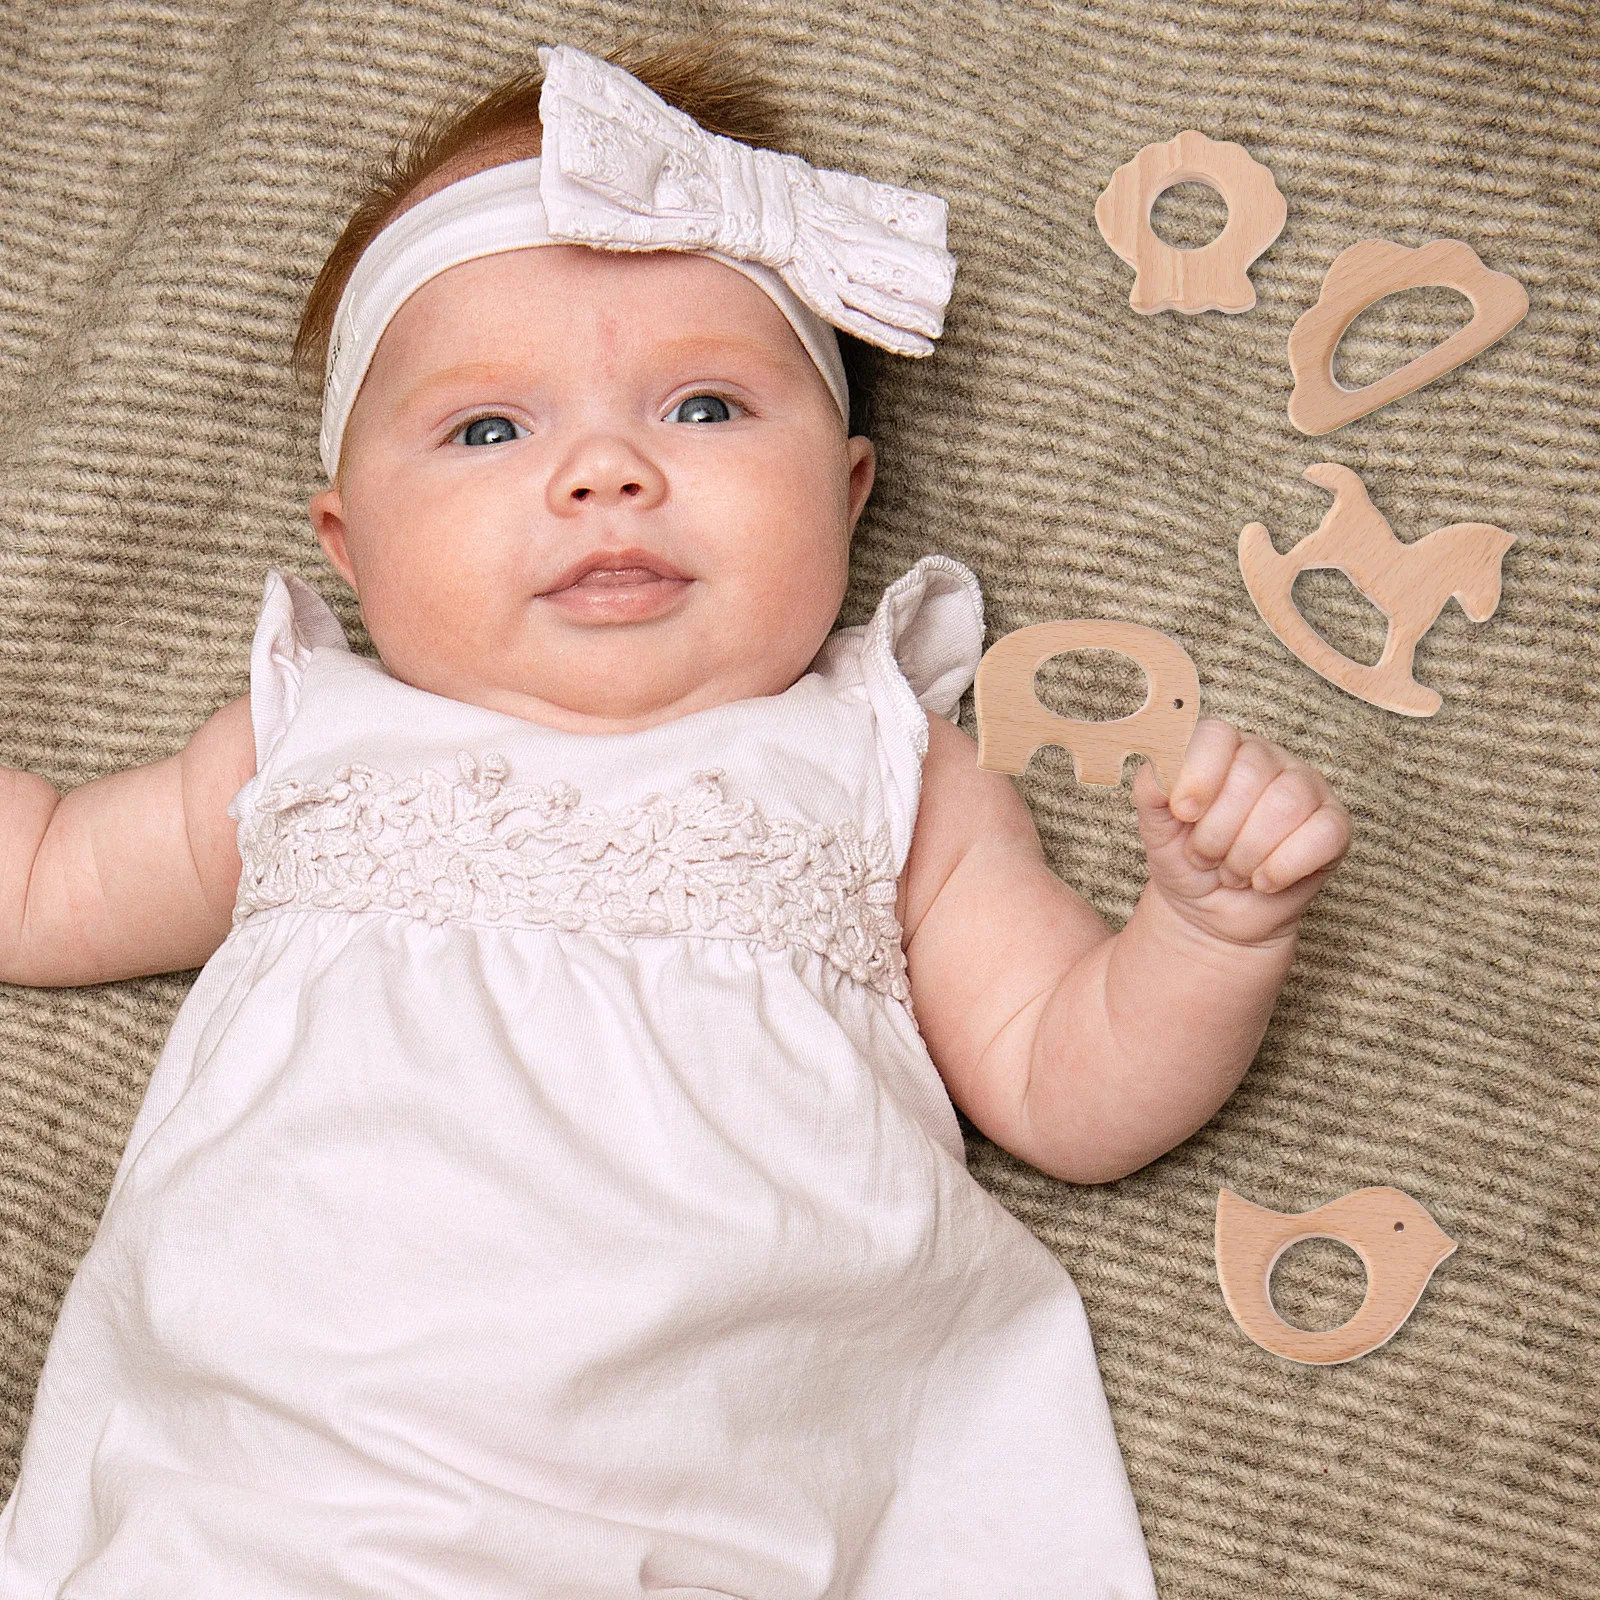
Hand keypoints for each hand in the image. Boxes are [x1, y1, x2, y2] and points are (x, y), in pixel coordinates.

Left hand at [1131, 718, 1350, 946]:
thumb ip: (1151, 791)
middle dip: (1218, 831)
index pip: (1217, 735)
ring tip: (1231, 871)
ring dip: (1246, 853)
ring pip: (1285, 805)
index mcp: (1223, 749)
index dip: (1198, 775)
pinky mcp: (1334, 826)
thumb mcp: (1156, 828)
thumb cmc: (1186, 861)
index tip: (1183, 813)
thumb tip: (1157, 767)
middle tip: (1206, 857)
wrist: (1213, 913)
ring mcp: (1306, 789)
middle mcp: (1268, 759)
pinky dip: (1282, 867)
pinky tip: (1262, 881)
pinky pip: (1322, 835)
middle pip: (1251, 775)